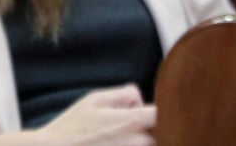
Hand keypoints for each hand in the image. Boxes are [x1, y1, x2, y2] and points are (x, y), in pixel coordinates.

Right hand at [34, 84, 154, 145]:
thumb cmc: (72, 126)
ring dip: (142, 137)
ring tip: (116, 134)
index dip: (159, 108)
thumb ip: (122, 94)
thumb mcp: (93, 99)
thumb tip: (140, 98)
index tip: (146, 109)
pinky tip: (112, 142)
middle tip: (127, 122)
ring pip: (151, 143)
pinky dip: (131, 144)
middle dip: (149, 124)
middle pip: (161, 131)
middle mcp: (137, 142)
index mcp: (130, 121)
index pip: (162, 114)